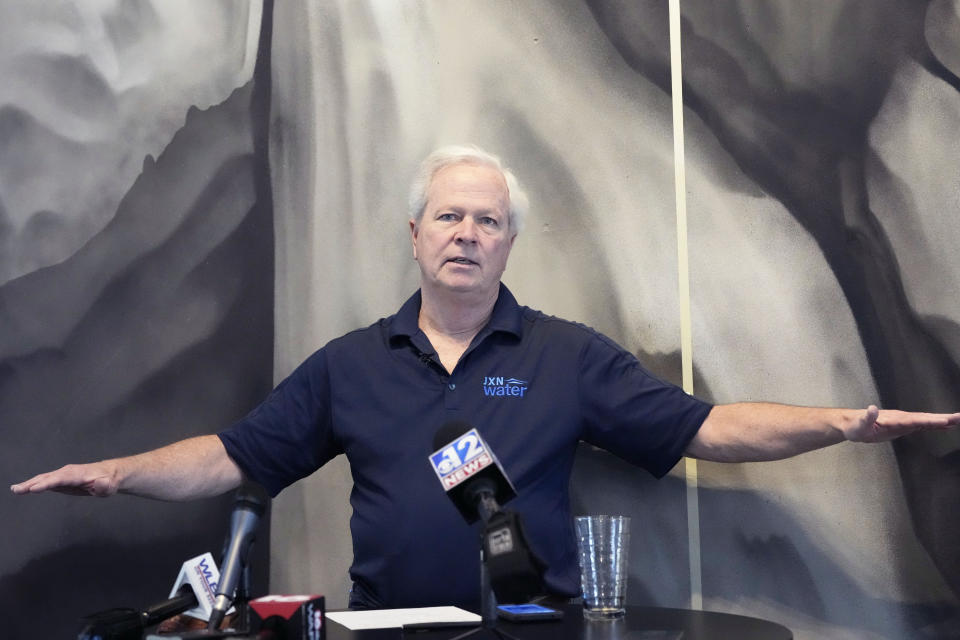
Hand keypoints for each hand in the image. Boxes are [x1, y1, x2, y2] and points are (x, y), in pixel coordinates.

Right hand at [10, 462, 120, 496]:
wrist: (109, 474)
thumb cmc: (110, 480)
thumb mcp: (111, 485)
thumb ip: (105, 485)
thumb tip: (102, 483)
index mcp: (79, 474)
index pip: (61, 479)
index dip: (47, 484)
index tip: (34, 489)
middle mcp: (68, 473)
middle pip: (48, 478)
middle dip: (33, 483)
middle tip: (17, 490)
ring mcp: (63, 476)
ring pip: (44, 479)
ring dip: (29, 484)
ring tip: (15, 490)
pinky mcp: (60, 480)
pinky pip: (45, 482)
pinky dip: (33, 485)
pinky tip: (23, 489)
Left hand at [845, 405, 959, 442]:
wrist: (853, 424)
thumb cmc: (856, 426)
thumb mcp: (860, 424)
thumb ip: (867, 417)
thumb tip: (872, 408)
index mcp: (894, 419)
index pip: (915, 420)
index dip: (929, 421)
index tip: (945, 421)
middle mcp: (902, 418)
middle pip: (925, 418)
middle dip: (943, 419)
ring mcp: (904, 421)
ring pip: (927, 420)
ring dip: (943, 420)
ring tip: (959, 420)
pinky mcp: (904, 426)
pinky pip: (923, 425)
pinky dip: (935, 425)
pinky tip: (946, 426)